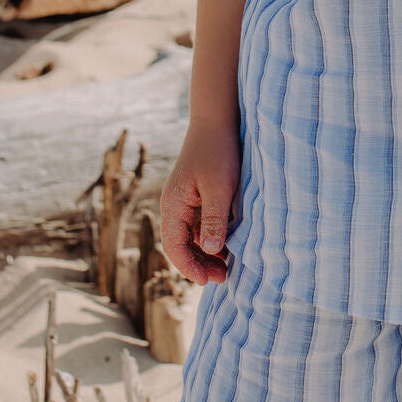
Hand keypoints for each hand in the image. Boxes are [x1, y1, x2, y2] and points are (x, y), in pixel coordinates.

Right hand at [159, 118, 241, 284]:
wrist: (217, 120)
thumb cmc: (218, 152)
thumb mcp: (219, 189)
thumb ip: (214, 220)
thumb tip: (210, 251)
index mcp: (173, 205)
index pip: (174, 247)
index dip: (190, 268)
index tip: (209, 282)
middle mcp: (174, 206)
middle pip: (180, 246)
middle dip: (199, 265)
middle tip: (224, 278)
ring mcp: (184, 201)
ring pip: (191, 237)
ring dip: (206, 253)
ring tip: (228, 266)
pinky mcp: (196, 196)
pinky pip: (199, 225)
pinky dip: (211, 238)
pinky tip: (228, 245)